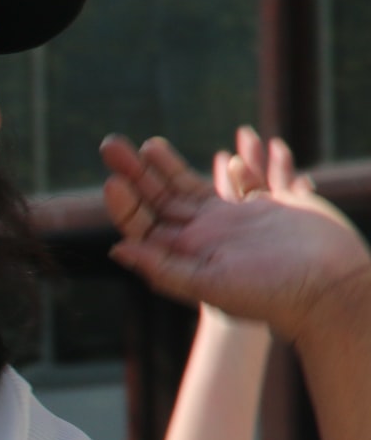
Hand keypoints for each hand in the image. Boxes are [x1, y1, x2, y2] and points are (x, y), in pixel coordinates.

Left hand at [100, 128, 370, 339]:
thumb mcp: (207, 284)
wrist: (329, 291)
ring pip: (195, 187)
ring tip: (149, 144)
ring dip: (171, 166)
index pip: (145, 224)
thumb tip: (118, 249)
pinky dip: (241, 169)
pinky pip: (249, 183)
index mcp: (188, 254)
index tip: (112, 180)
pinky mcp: (271, 209)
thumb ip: (163, 267)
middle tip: (111, 145)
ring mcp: (236, 221)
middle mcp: (206, 236)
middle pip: (161, 198)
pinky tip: (230, 157)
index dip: (126, 203)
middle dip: (137, 173)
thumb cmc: (268, 294)